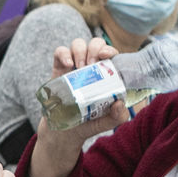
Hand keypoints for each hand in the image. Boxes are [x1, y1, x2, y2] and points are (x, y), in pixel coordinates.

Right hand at [27, 38, 127, 176]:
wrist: (63, 133)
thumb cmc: (87, 124)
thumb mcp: (106, 123)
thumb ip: (117, 117)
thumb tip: (119, 103)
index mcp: (105, 75)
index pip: (111, 54)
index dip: (111, 50)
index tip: (107, 56)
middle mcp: (90, 67)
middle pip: (95, 43)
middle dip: (96, 48)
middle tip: (92, 63)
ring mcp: (73, 67)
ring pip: (78, 43)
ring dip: (80, 50)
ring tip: (80, 67)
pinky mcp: (58, 69)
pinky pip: (60, 52)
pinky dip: (64, 53)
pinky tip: (68, 65)